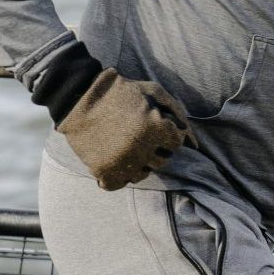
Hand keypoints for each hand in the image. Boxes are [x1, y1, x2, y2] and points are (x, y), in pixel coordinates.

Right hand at [55, 68, 197, 189]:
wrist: (78, 98)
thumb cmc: (122, 91)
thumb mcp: (154, 91)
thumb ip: (178, 113)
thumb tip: (195, 143)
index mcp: (155, 128)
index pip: (176, 143)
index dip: (168, 133)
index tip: (156, 126)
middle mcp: (140, 148)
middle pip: (163, 161)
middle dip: (157, 148)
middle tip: (141, 135)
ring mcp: (121, 163)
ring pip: (143, 174)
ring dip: (140, 162)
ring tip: (129, 145)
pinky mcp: (103, 172)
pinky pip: (122, 183)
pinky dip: (121, 174)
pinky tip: (118, 159)